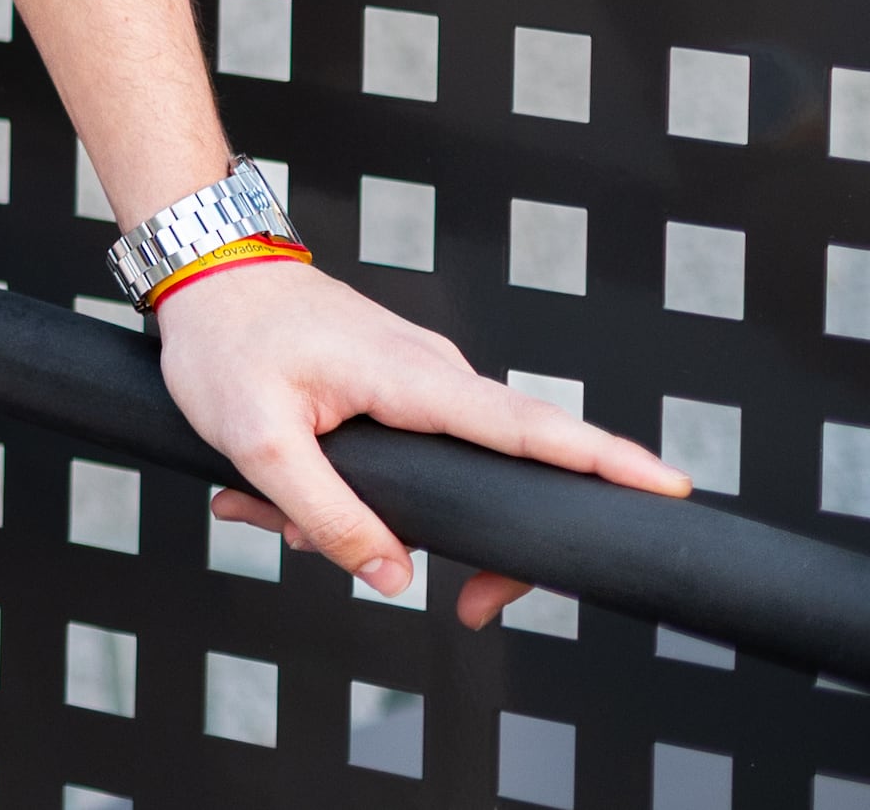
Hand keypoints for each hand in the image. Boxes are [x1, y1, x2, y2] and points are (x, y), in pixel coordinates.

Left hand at [150, 256, 692, 623]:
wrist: (201, 265)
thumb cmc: (222, 339)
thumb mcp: (256, 439)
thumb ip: (327, 513)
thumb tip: (395, 577)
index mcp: (414, 378)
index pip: (530, 426)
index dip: (602, 460)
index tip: (668, 486)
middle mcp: (434, 374)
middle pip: (504, 469)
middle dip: (483, 544)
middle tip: (471, 604)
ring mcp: (418, 379)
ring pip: (437, 472)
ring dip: (372, 514)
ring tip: (274, 517)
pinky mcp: (393, 387)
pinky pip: (404, 453)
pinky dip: (350, 487)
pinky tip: (273, 501)